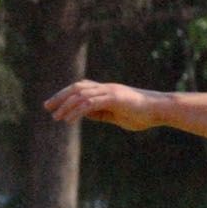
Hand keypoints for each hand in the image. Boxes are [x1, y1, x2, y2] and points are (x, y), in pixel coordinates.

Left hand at [43, 79, 162, 130]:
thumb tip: (84, 114)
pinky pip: (91, 103)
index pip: (80, 88)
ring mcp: (110, 92)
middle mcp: (106, 88)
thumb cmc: (142, 114)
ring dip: (66, 106)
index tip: (52, 105)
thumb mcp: (117, 115)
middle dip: (60, 97)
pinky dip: (77, 111)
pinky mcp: (114, 98)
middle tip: (47, 107)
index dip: (65, 95)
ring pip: (81, 94)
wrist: (160, 110)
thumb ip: (101, 113)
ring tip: (56, 117)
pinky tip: (70, 119)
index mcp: (106, 91)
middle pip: (76, 88)